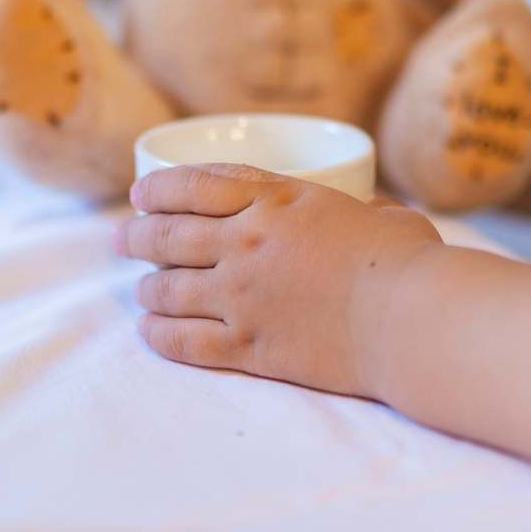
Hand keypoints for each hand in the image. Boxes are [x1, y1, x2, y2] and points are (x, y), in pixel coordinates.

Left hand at [115, 164, 442, 397]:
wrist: (410, 319)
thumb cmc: (409, 262)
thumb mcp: (383, 213)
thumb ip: (362, 208)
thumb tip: (367, 211)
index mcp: (277, 199)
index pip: (196, 184)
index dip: (159, 189)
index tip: (141, 195)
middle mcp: (247, 242)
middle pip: (168, 235)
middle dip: (136, 236)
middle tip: (120, 239)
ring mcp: (242, 295)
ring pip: (167, 288)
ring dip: (146, 287)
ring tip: (140, 289)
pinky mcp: (248, 346)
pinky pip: (183, 341)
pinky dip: (158, 335)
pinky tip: (149, 331)